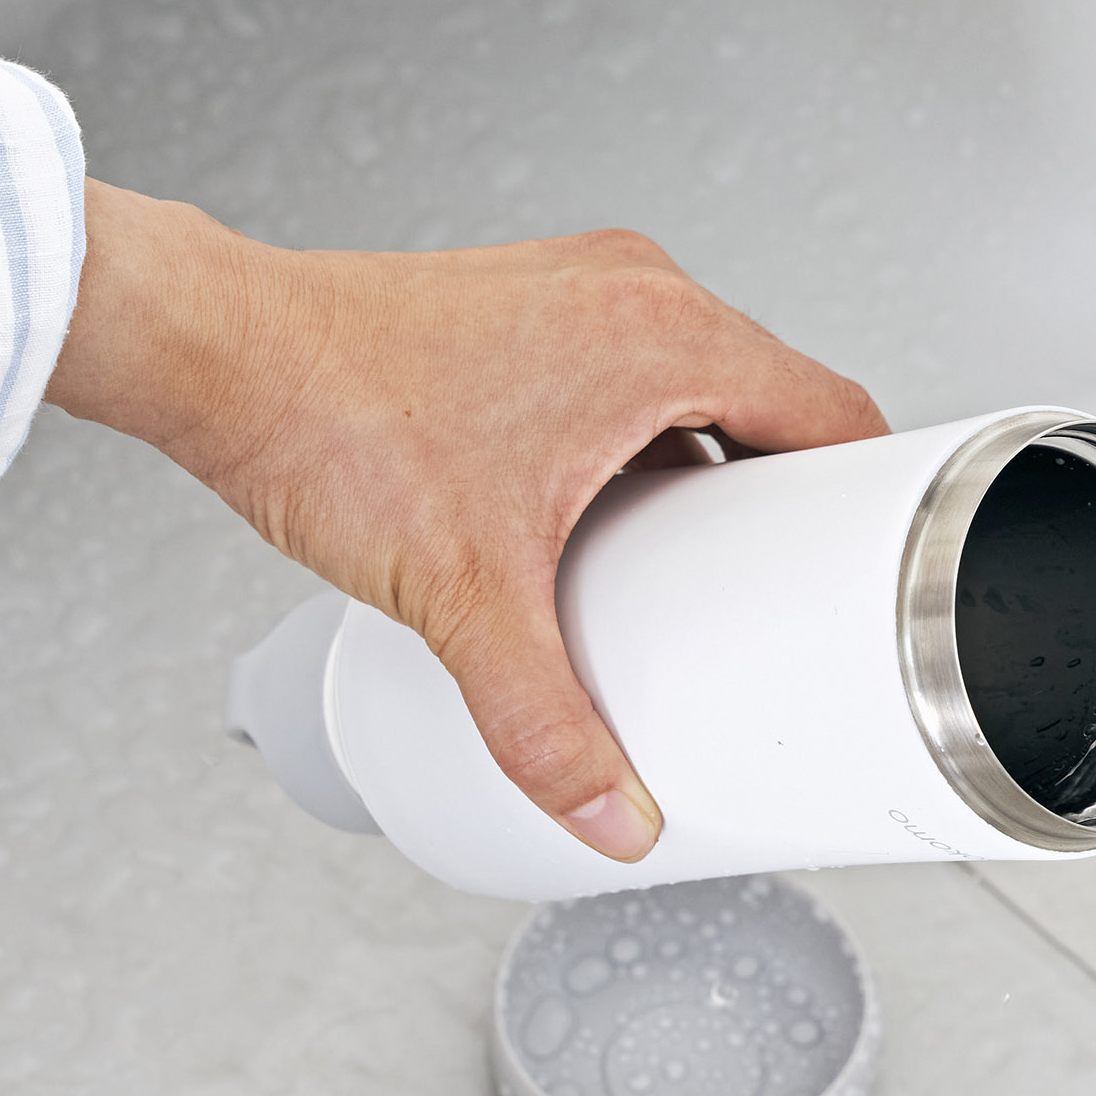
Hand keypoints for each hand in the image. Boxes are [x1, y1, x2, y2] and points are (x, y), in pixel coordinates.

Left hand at [46, 182, 885, 859]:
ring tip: (690, 561)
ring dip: (706, 467)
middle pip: (773, 397)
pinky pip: (630, 371)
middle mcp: (630, 288)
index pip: (831, 407)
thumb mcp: (463, 598)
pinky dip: (640, 438)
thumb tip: (610, 809)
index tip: (885, 558)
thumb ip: (546, 723)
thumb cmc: (324, 415)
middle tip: (783, 590)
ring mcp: (574, 286)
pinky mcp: (524, 303)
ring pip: (698, 382)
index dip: (874, 494)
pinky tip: (597, 512)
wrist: (210, 351)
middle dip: (783, 500)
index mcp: (658, 334)